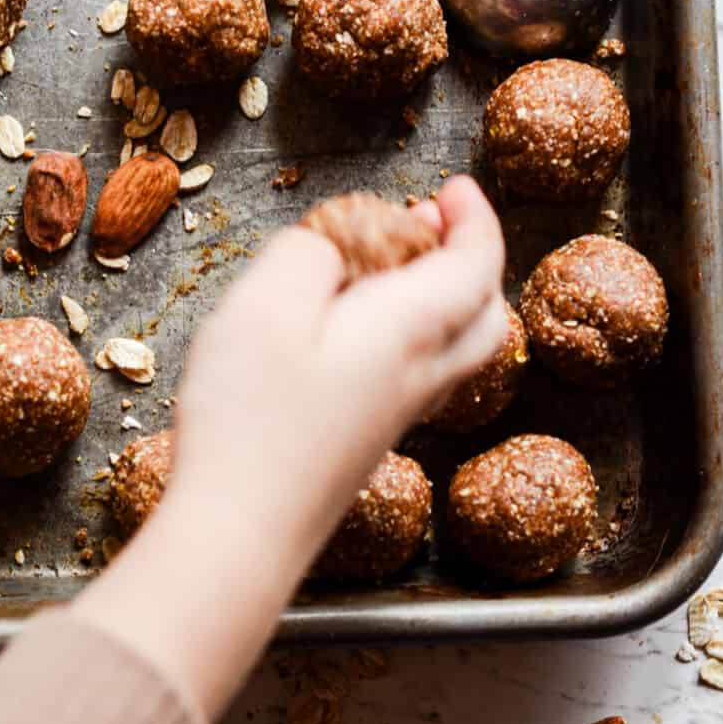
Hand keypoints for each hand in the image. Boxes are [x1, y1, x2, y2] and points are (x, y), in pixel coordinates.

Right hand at [172, 176, 506, 549]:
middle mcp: (418, 375)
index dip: (474, 219)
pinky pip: (414, 375)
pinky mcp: (365, 444)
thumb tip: (332, 245)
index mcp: (409, 330)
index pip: (474, 264)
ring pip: (453, 349)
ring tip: (384, 269)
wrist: (240, 536)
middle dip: (469, 260)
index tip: (454, 188)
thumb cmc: (250, 419)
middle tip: (426, 225)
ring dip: (438, 297)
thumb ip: (308, 255)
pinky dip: (406, 335)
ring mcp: (394, 417)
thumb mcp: (264, 305)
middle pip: (482, 314)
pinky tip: (350, 332)